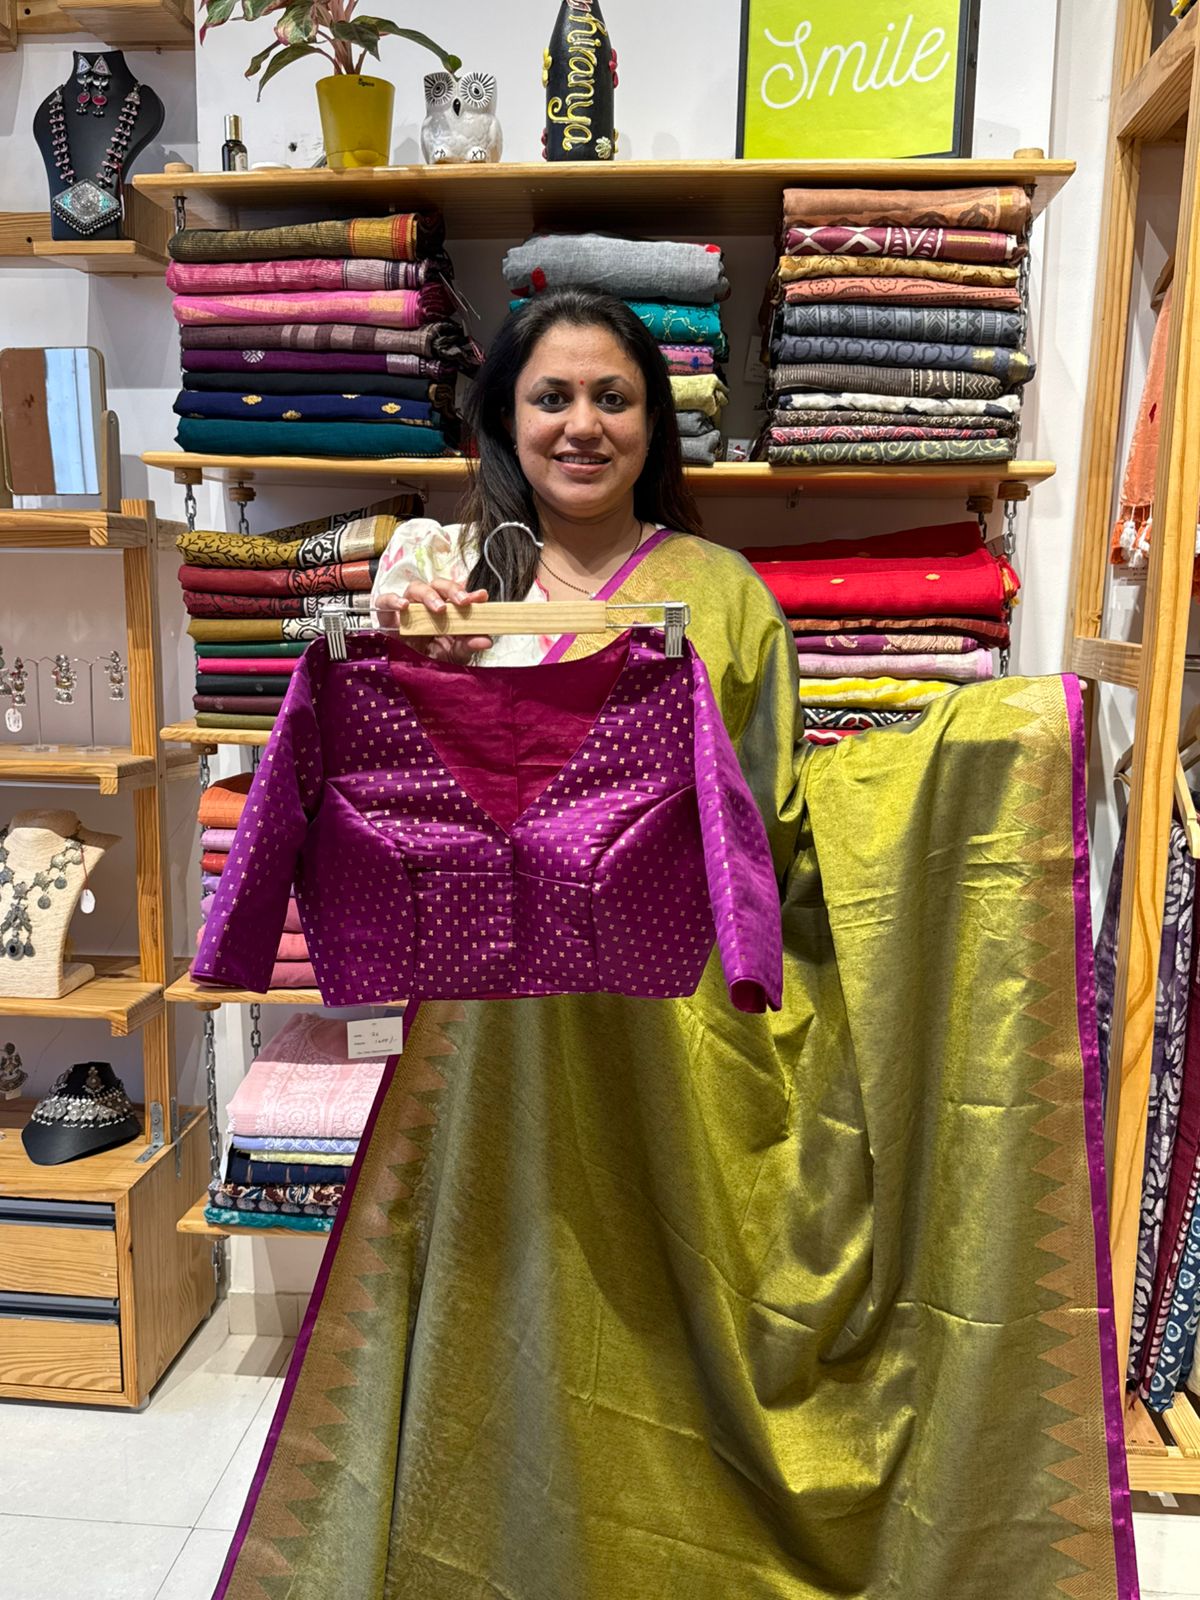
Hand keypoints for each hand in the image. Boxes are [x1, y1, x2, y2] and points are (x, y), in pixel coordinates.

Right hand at [374, 577, 492, 663]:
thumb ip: (468, 646)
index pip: (457, 595)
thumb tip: (487, 641)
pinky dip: (393, 600)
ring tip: (439, 608)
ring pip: (415, 588)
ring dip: (429, 594)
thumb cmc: (432, 659)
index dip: (469, 593)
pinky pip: (385, 601)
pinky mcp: (387, 616)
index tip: (481, 597)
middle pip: (438, 585)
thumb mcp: (454, 655)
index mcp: (445, 610)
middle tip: (463, 601)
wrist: (407, 674)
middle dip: (452, 590)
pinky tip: (404, 606)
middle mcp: (426, 604)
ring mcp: (407, 608)